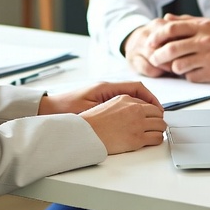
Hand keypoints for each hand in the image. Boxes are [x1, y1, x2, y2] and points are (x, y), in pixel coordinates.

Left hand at [38, 81, 162, 115]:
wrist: (49, 108)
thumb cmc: (67, 109)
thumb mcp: (90, 109)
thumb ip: (110, 110)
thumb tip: (131, 113)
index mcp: (107, 87)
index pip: (137, 87)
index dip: (151, 98)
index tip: (159, 110)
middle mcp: (107, 88)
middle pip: (137, 91)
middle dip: (150, 103)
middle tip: (160, 117)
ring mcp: (105, 93)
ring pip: (131, 97)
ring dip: (142, 106)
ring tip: (151, 120)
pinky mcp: (101, 100)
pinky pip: (122, 102)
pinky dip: (132, 109)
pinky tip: (135, 121)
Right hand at [80, 95, 166, 153]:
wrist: (86, 133)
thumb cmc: (93, 122)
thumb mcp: (109, 103)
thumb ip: (124, 104)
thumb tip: (134, 109)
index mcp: (127, 99)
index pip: (149, 103)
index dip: (153, 111)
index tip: (154, 116)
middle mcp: (134, 110)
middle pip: (157, 113)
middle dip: (158, 119)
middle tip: (156, 125)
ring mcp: (137, 124)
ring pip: (160, 125)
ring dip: (159, 129)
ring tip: (155, 133)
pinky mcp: (137, 139)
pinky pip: (156, 138)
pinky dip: (157, 139)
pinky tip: (152, 140)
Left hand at [124, 14, 209, 82]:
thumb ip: (186, 21)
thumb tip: (165, 19)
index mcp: (203, 27)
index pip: (172, 29)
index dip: (157, 36)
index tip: (150, 42)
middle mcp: (205, 41)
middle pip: (171, 49)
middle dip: (158, 56)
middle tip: (154, 59)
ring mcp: (209, 58)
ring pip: (179, 66)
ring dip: (175, 67)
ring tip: (178, 65)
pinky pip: (191, 77)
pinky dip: (189, 76)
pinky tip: (195, 71)